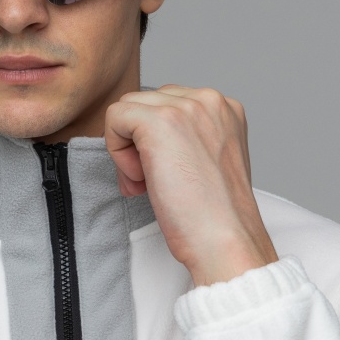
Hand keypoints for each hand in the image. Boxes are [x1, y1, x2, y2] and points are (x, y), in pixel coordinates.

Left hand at [104, 86, 277, 285]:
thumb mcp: (208, 163)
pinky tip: (138, 179)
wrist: (224, 239)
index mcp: (224, 109)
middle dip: (139, 143)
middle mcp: (209, 100)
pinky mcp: (159, 121)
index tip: (166, 175)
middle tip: (150, 183)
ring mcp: (185, 107)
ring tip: (145, 183)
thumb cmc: (216, 216)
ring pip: (127, 109)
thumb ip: (186, 140)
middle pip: (146, 103)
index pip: (168, 104)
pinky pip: (114, 118)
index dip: (156, 141)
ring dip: (127, 149)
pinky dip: (116, 151)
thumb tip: (142, 138)